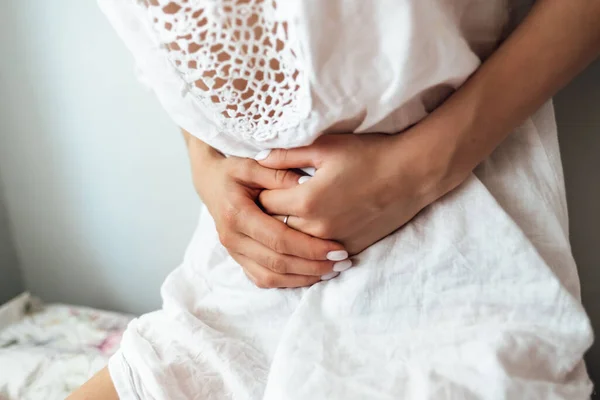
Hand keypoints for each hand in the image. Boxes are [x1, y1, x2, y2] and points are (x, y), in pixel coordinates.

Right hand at [187, 136, 348, 287]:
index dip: (310, 247)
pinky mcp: (238, 259)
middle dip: (313, 266)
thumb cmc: (234, 171)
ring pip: (271, 277)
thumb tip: (305, 184)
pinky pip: (263, 280)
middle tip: (342, 263)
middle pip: (277, 263)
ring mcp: (233, 252)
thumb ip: (278, 173)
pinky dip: (288, 282)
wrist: (210, 183)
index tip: (337, 249)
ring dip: (303, 278)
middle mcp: (232, 238)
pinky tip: (311, 276)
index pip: (279, 238)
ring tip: (332, 271)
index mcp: (236, 214)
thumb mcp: (253, 164)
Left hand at [256, 132, 452, 254]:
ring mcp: (335, 242)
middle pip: (274, 229)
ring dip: (286, 235)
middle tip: (265, 205)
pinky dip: (309, 247)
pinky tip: (306, 236)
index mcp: (306, 199)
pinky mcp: (351, 248)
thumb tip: (256, 159)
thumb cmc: (369, 154)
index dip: (259, 194)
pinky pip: (319, 256)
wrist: (412, 174)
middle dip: (266, 218)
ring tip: (282, 221)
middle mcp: (317, 227)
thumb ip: (287, 155)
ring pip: (294, 246)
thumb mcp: (325, 147)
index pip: (263, 204)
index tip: (259, 186)